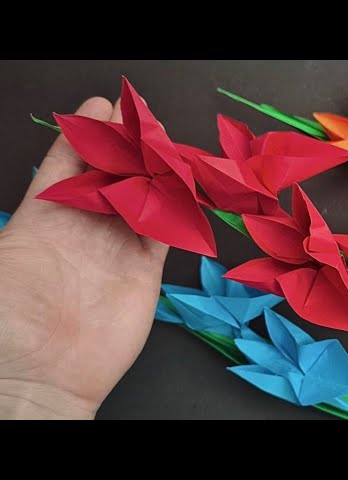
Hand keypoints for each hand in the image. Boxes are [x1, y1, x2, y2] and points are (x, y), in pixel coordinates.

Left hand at [0, 97, 168, 418]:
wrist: (44, 377)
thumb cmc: (9, 321)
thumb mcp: (5, 256)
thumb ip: (39, 209)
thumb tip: (60, 173)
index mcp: (44, 218)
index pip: (67, 164)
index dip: (84, 135)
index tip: (100, 108)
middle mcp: (84, 228)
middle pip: (111, 175)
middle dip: (126, 145)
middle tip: (143, 120)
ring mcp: (117, 247)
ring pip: (143, 197)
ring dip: (156, 171)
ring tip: (168, 145)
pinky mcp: (145, 268)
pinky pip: (166, 230)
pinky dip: (177, 208)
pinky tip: (184, 187)